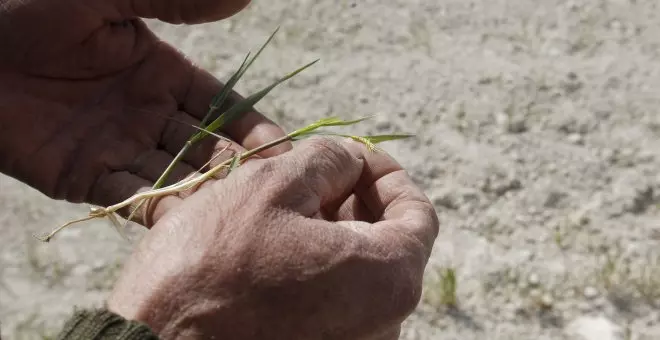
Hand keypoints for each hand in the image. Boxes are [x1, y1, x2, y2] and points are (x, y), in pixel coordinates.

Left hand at [0, 0, 289, 223]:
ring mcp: (117, 146)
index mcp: (160, 72)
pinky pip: (129, 197)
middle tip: (274, 196)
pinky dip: (158, 211)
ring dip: (206, 196)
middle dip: (238, 171)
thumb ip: (175, 1)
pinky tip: (189, 224)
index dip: (254, 129)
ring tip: (240, 216)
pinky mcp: (83, 177)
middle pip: (206, 148)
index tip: (285, 153)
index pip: (221, 107)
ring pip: (175, 178)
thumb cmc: (29, 7)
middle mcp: (147, 113)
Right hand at [107, 137, 438, 339]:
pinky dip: (314, 267)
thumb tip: (350, 161)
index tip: (355, 156)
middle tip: (312, 175)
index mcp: (388, 279)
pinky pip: (332, 302)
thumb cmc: (211, 265)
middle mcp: (384, 324)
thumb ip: (327, 160)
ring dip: (330, 231)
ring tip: (286, 205)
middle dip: (354, 200)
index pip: (418, 214)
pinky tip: (274, 246)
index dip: (387, 174)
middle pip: (386, 244)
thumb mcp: (271, 185)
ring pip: (355, 273)